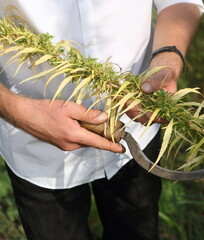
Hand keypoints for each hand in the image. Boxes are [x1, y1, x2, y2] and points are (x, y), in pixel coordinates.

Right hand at [2, 92, 123, 152]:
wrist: (25, 115)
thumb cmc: (46, 110)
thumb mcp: (69, 108)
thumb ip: (88, 114)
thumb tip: (104, 118)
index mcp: (74, 136)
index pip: (98, 143)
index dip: (112, 146)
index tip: (123, 149)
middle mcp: (71, 144)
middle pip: (93, 141)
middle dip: (103, 135)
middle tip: (112, 126)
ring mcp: (65, 146)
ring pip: (85, 140)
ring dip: (92, 133)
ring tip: (95, 121)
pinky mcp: (61, 144)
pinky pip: (78, 140)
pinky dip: (83, 133)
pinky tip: (81, 123)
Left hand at [126, 51, 181, 123]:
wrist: (161, 69)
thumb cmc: (166, 73)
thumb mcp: (164, 75)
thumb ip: (155, 82)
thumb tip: (144, 88)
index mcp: (166, 106)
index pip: (162, 118)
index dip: (155, 118)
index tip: (148, 113)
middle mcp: (155, 110)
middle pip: (146, 118)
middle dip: (137, 113)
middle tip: (131, 104)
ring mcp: (145, 107)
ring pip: (136, 114)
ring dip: (129, 109)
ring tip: (124, 100)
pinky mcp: (137, 102)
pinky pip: (130, 106)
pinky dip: (124, 103)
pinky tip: (119, 97)